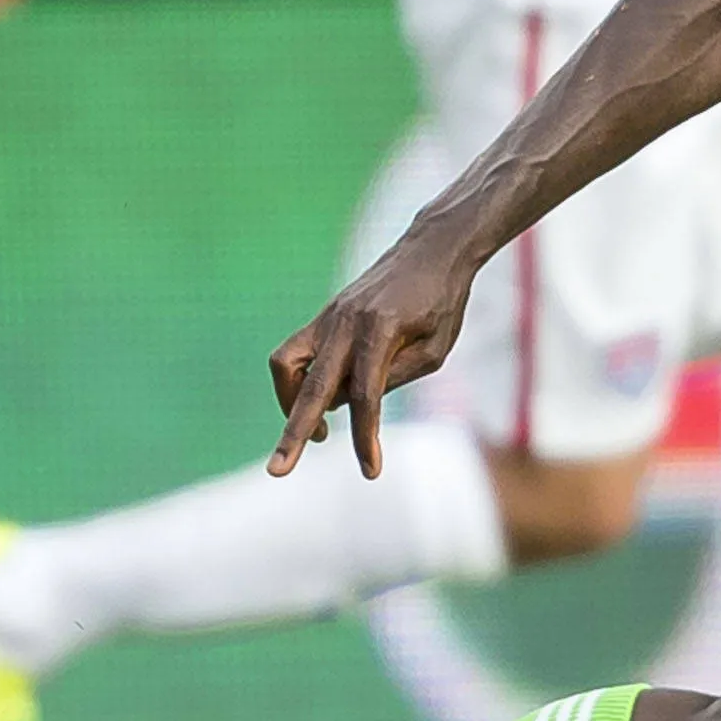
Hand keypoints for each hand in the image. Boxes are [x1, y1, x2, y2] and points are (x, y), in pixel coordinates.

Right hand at [268, 222, 481, 477]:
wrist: (432, 248)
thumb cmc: (443, 301)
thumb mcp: (435, 348)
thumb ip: (394, 378)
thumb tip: (350, 406)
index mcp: (380, 329)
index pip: (365, 396)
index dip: (366, 437)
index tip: (371, 471)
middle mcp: (344, 322)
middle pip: (309, 386)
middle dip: (292, 433)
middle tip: (277, 472)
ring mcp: (328, 317)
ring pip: (284, 364)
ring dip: (290, 403)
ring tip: (317, 433)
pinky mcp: (323, 317)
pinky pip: (295, 353)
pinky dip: (300, 382)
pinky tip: (324, 400)